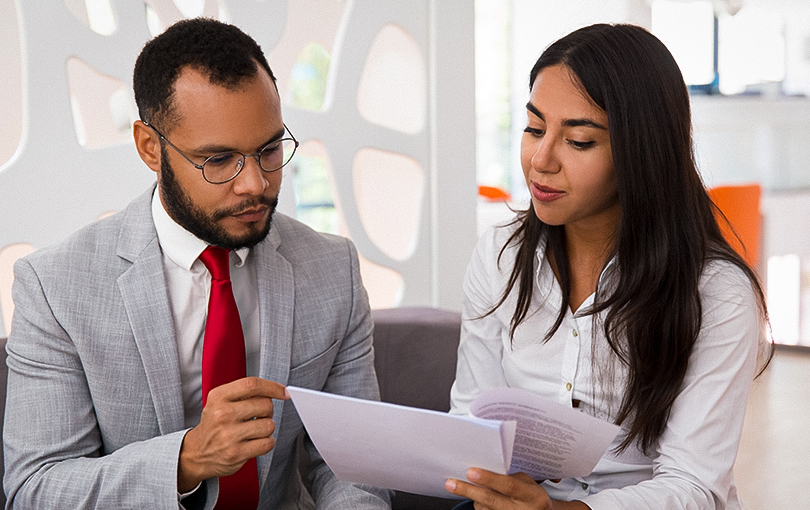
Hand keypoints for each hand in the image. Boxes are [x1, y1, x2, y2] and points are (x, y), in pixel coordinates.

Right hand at [177, 377, 288, 491]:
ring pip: (269, 425)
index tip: (284, 391)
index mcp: (219, 397)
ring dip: (266, 428)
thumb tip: (277, 390)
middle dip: (267, 411)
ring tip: (254, 431)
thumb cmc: (214, 425)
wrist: (196, 453)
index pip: (252, 385)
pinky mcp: (236, 453)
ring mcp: (229, 435)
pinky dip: (267, 443)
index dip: (273, 387)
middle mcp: (223, 414)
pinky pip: (267, 443)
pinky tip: (256, 442)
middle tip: (258, 416)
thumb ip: (244, 392)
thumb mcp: (220, 401)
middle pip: (265, 404)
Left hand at [445, 469, 586, 509]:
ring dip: (472, 498)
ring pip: (485, 509)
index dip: (489, 479)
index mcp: (533, 496)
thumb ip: (511, 477)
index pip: (509, 486)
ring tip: (460, 487)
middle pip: (491, 500)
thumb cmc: (533, 496)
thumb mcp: (530, 484)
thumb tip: (487, 467)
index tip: (471, 472)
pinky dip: (478, 506)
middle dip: (469, 491)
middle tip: (451, 483)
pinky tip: (475, 499)